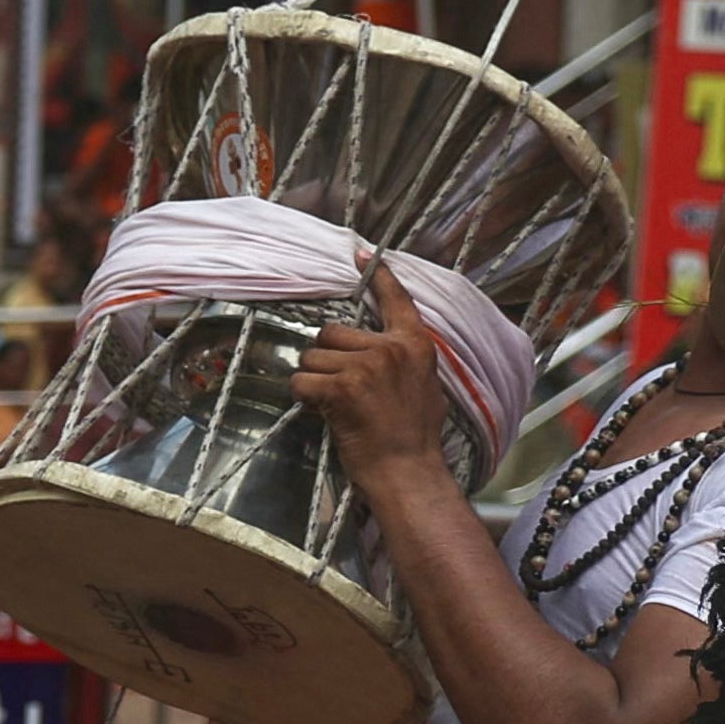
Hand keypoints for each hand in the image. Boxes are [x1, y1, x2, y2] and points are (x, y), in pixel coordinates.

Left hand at [285, 250, 461, 493]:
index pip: (395, 300)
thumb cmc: (414, 435)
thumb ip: (400, 358)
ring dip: (315, 380)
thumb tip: (377, 346)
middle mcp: (391, 348)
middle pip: (332, 332)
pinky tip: (324, 412)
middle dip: (327, 358)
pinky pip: (302, 381)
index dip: (377, 276)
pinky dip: (305, 398)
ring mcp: (367, 365)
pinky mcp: (342, 386)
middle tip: (343, 389)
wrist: (408, 470)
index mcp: (416, 344)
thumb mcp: (422, 385)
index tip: (361, 254)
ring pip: (312, 357)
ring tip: (339, 405)